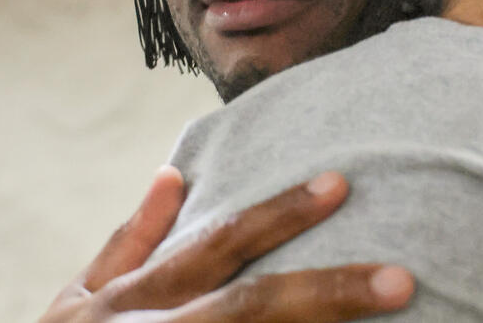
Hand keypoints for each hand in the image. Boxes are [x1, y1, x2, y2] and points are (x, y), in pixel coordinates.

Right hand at [40, 167, 414, 322]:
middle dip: (328, 292)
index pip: (218, 248)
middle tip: (402, 279)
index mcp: (130, 303)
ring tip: (397, 314)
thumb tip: (173, 174)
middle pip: (252, 310)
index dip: (280, 216)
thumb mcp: (80, 302)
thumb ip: (131, 242)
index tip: (341, 185)